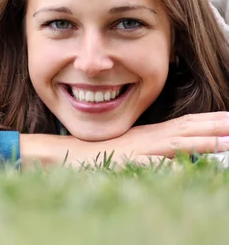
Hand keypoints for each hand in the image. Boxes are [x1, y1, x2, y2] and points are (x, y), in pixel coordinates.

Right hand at [75, 111, 228, 165]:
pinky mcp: (127, 162)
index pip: (187, 124)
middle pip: (188, 129)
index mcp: (152, 134)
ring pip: (176, 143)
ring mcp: (140, 149)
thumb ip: (153, 147)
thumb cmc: (103, 153)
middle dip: (217, 126)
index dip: (211, 121)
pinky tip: (181, 165)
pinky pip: (150, 163)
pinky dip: (166, 163)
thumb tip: (177, 155)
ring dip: (203, 142)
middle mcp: (149, 138)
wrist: (72, 154)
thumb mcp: (133, 147)